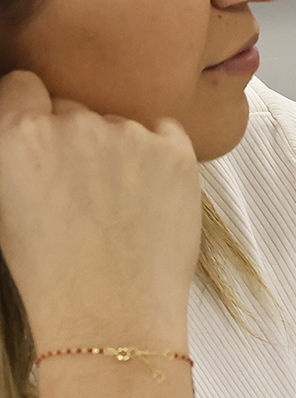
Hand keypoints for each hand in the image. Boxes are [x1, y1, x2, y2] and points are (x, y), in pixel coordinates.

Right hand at [0, 71, 199, 350]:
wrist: (111, 312)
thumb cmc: (52, 269)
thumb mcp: (7, 203)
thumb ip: (20, 151)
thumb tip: (32, 128)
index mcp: (17, 136)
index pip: (23, 85)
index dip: (32, 110)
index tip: (43, 135)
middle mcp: (72, 125)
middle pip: (74, 109)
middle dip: (75, 138)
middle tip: (83, 190)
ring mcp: (128, 136)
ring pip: (120, 125)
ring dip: (120, 151)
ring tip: (118, 207)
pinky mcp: (176, 151)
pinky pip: (164, 135)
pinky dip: (159, 156)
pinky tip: (147, 199)